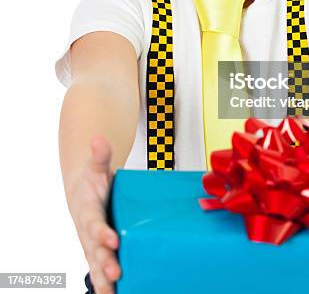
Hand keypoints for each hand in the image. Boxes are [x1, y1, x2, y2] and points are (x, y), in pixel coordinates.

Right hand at [69, 135, 120, 293]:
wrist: (83, 192)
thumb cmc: (93, 181)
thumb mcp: (97, 167)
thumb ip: (100, 155)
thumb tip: (98, 139)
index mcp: (88, 211)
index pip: (94, 223)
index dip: (102, 232)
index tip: (112, 238)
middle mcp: (88, 231)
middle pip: (95, 249)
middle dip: (105, 261)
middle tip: (117, 270)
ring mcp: (92, 244)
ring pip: (96, 265)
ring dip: (104, 278)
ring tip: (113, 293)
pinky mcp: (99, 251)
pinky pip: (101, 270)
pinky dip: (107, 284)